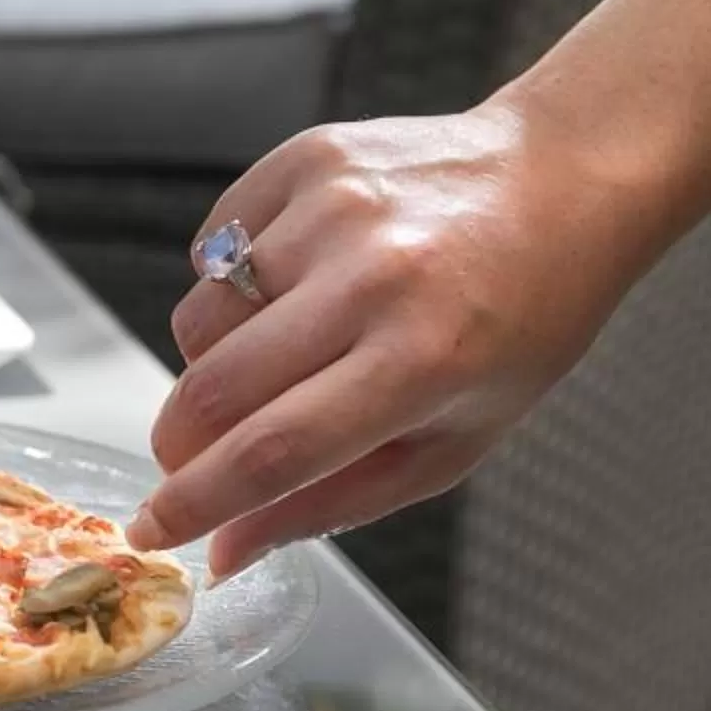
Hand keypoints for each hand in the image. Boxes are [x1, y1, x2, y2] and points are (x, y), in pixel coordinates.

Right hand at [127, 103, 654, 579]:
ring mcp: (333, 209)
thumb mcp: (453, 441)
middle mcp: (373, 277)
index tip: (150, 529)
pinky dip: (230, 283)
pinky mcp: (305, 160)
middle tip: (188, 460)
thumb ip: (333, 503)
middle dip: (179, 443)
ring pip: (199, 319)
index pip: (274, 450)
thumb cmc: (519, 324)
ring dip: (215, 360)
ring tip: (284, 351)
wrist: (560, 182)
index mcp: (424, 362)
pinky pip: (212, 248)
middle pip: (216, 387)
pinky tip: (294, 282)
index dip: (197, 501)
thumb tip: (224, 551)